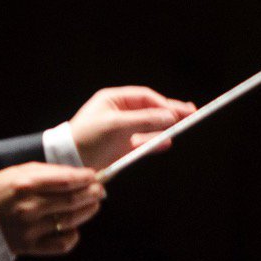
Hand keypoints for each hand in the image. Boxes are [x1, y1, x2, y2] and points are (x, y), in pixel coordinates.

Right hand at [0, 162, 103, 255]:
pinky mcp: (30, 246)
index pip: (66, 180)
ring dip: (87, 211)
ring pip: (71, 220)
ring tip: (92, 205)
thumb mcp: (20, 172)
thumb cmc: (1, 190)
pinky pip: (62, 244)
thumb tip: (81, 176)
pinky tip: (73, 227)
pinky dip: (73, 235)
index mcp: (25, 183)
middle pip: (72, 201)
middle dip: (91, 194)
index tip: (94, 176)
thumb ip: (50, 173)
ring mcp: (30, 228)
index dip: (85, 178)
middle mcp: (29, 206)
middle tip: (99, 190)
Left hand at [67, 86, 196, 169]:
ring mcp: (120, 130)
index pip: (145, 98)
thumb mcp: (116, 126)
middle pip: (150, 109)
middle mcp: (118, 112)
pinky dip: (155, 142)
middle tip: (192, 114)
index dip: (164, 104)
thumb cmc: (87, 138)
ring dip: (165, 127)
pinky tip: (167, 142)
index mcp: (113, 100)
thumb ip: (145, 120)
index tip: (181, 112)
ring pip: (149, 126)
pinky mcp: (120, 147)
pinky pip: (143, 142)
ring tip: (184, 126)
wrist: (68, 162)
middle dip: (170, 112)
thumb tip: (170, 116)